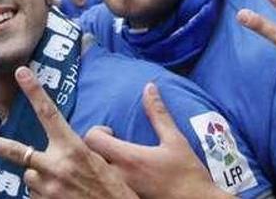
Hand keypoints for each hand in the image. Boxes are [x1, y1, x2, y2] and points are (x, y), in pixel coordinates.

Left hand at [0, 67, 137, 198]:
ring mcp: (46, 189)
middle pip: (13, 150)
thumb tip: (84, 135)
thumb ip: (86, 146)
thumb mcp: (105, 161)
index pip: (49, 113)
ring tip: (66, 187)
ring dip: (42, 178)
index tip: (21, 71)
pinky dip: (45, 194)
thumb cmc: (115, 191)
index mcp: (73, 149)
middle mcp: (55, 167)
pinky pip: (35, 194)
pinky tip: (64, 197)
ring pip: (30, 176)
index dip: (35, 91)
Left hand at [84, 84, 230, 198]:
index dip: (97, 131)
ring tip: (113, 161)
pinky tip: (121, 177)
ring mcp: (120, 192)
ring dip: (98, 165)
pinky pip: (106, 187)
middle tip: (109, 146)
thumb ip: (158, 113)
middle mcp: (119, 177)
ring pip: (95, 175)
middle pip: (87, 158)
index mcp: (128, 158)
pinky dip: (106, 181)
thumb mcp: (175, 139)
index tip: (111, 132)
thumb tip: (149, 87)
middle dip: (93, 149)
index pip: (91, 139)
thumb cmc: (187, 173)